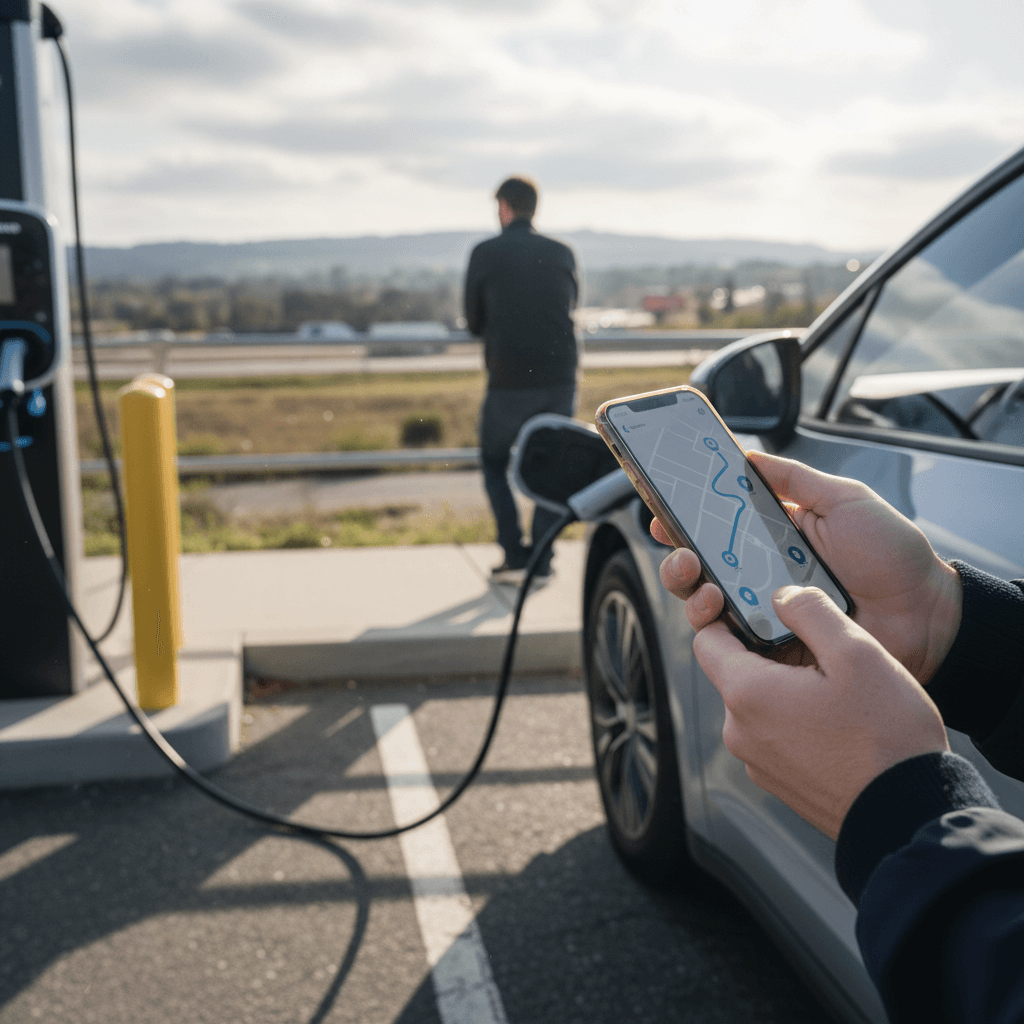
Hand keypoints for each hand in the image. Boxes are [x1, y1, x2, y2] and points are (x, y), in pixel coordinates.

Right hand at [653, 450, 962, 684]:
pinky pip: (730, 646)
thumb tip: (750, 455)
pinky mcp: (772, 652)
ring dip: (690, 591)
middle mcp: (761, 578)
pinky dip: (716, 631)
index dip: (684, 521)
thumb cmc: (894, 555)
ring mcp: (764, 616)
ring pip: (704, 608)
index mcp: (772, 540)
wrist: (929, 615)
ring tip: (703, 583)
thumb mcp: (845, 500)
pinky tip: (721, 613)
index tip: (664, 511)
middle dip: (676, 559)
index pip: (715, 530)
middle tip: (681, 550)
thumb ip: (796, 479)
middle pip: (698, 570)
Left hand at [694, 585, 949, 838]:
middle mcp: (738, 731)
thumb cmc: (886, 733)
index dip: (728, 616)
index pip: (707, 639)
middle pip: (735, 672)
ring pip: (758, 705)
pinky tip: (838, 724)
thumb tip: (781, 595)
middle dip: (769, 655)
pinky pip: (774, 736)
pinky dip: (795, 722)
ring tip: (836, 690)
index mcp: (746, 693)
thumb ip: (810, 611)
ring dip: (786, 690)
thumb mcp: (856, 652)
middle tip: (818, 650)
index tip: (761, 609)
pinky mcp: (778, 783)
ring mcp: (756, 762)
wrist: (911, 813)